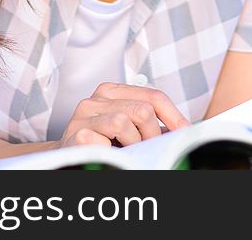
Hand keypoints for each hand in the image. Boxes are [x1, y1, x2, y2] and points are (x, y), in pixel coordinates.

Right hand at [56, 82, 189, 148]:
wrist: (65, 159)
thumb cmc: (101, 144)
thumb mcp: (127, 128)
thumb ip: (149, 124)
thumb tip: (184, 130)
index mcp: (113, 91)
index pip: (154, 96)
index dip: (174, 116)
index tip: (186, 133)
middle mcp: (97, 97)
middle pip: (143, 110)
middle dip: (152, 135)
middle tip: (148, 150)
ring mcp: (84, 113)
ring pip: (125, 122)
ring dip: (132, 145)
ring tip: (126, 153)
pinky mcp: (77, 133)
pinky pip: (107, 142)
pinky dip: (115, 153)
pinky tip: (110, 155)